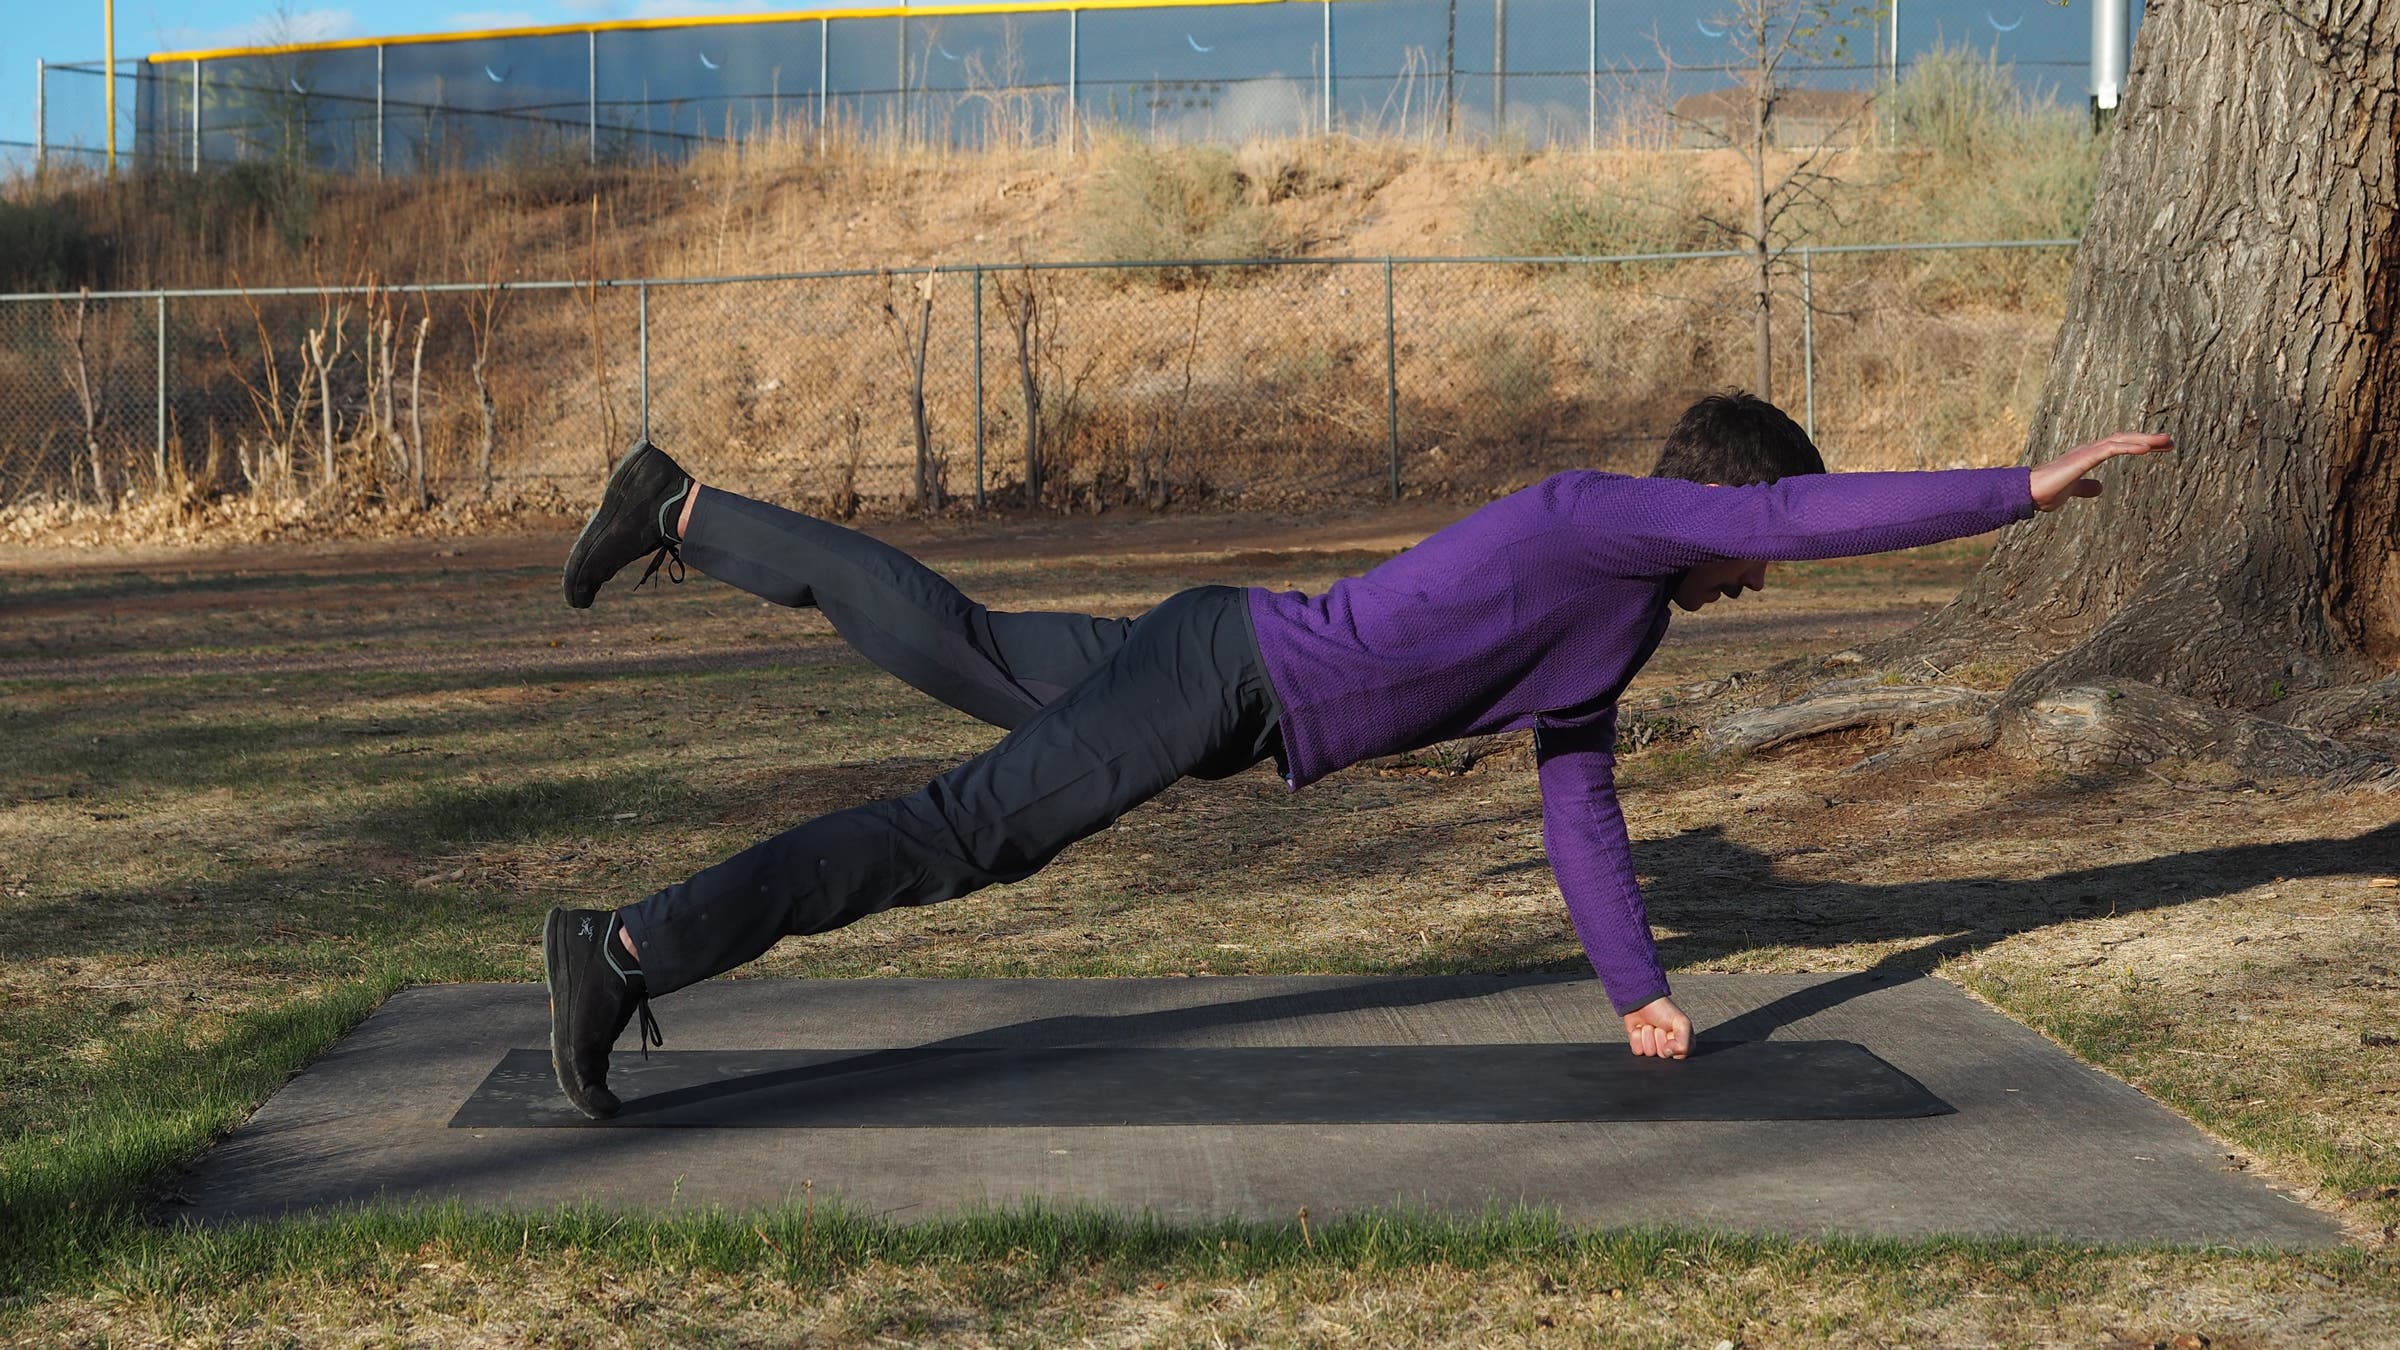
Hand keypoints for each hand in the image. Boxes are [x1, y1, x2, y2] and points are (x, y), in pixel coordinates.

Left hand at [1622, 996, 1690, 1059]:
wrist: (1641, 1000)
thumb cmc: (1663, 1009)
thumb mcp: (1681, 1022)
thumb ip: (1684, 1042)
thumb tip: (1668, 1053)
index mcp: (1681, 1043)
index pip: (1680, 1056)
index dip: (1674, 1045)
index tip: (1670, 1032)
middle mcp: (1667, 1047)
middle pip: (1663, 1055)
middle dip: (1659, 1038)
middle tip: (1659, 1026)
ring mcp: (1652, 1047)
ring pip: (1649, 1052)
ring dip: (1647, 1035)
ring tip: (1650, 1025)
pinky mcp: (1638, 1046)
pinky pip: (1637, 1051)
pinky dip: (1637, 1038)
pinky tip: (1640, 1028)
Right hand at [2029, 432, 2172, 510]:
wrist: (2029, 493)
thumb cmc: (2046, 492)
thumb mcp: (2072, 491)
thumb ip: (2085, 488)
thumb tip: (2100, 488)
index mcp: (2087, 456)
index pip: (2118, 445)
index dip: (2138, 444)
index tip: (2159, 448)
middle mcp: (2089, 449)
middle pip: (2124, 439)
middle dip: (2148, 439)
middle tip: (2170, 441)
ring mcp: (2086, 452)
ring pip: (2120, 440)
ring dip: (2144, 439)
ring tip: (2165, 441)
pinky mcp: (2084, 457)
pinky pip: (2111, 449)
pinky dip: (2130, 447)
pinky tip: (2147, 449)